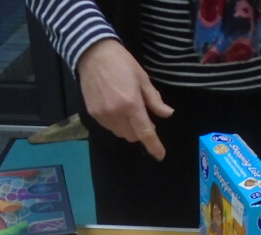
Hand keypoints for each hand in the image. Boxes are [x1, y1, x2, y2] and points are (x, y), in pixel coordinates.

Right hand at [77, 39, 173, 159]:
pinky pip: (110, 127)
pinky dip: (117, 124)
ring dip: (129, 129)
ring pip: (121, 133)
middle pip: (133, 136)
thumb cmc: (121, 63)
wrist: (93, 53)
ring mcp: (103, 115)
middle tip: (143, 117)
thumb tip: (167, 113)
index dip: (154, 146)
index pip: (145, 132)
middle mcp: (116, 113)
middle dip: (141, 132)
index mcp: (132, 104)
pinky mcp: (94, 114)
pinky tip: (117, 109)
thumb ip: (154, 100)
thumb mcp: (142, 78)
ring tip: (128, 111)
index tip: (160, 155)